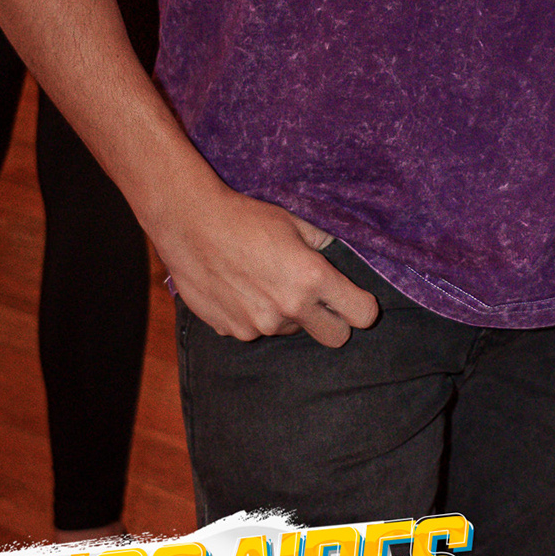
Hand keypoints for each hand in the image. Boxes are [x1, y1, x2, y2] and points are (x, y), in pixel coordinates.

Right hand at [154, 182, 380, 345]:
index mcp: (311, 279)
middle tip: (318, 297)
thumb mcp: (295, 221)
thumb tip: (341, 256)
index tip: (356, 299)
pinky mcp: (233, 332)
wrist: (190, 225)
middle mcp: (288, 309)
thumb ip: (324, 244)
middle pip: (336, 337)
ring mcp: (259, 326)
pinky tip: (241, 287)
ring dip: (289, 313)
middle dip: (334, 320)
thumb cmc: (246, 218)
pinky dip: (257, 315)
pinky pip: (259, 329)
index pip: (362, 316)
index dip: (363, 307)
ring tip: (266, 280)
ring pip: (292, 330)